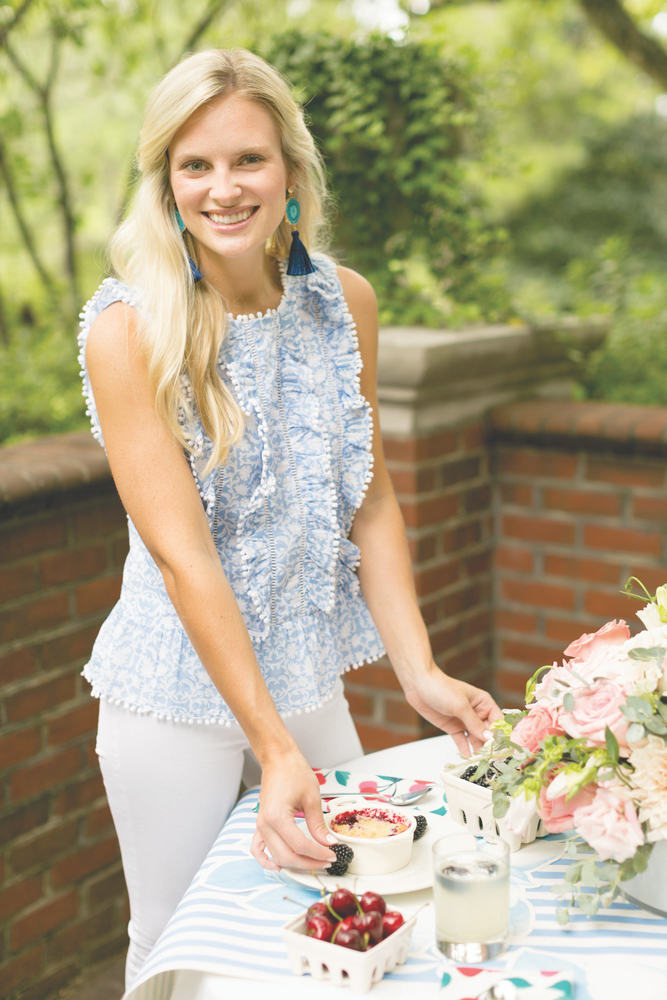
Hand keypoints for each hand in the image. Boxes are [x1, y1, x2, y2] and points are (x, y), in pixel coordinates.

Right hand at [250, 747, 337, 871]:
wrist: (278, 759)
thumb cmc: (294, 772)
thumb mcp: (312, 798)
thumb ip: (318, 824)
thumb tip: (328, 843)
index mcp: (277, 817)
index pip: (300, 846)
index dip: (319, 854)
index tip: (333, 855)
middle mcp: (265, 824)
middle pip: (287, 856)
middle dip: (309, 863)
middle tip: (327, 862)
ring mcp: (260, 826)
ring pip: (275, 856)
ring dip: (294, 864)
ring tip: (312, 863)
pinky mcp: (260, 824)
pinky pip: (258, 849)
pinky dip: (266, 861)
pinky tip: (279, 866)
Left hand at [403, 666, 502, 754]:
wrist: (419, 685)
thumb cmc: (442, 688)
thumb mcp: (460, 705)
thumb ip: (474, 723)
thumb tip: (489, 738)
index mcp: (483, 703)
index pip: (498, 720)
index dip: (501, 734)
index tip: (502, 748)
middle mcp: (476, 713)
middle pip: (488, 732)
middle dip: (490, 745)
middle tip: (492, 759)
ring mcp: (464, 721)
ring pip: (476, 738)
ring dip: (479, 749)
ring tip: (482, 761)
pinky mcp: (453, 727)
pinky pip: (462, 740)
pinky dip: (465, 749)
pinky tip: (469, 758)